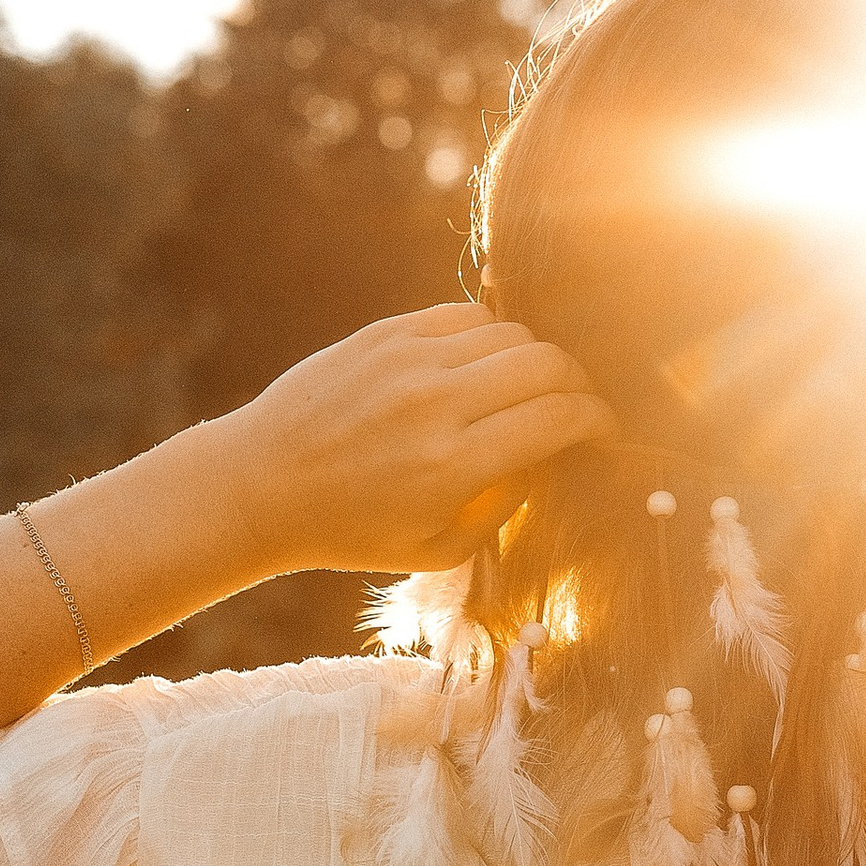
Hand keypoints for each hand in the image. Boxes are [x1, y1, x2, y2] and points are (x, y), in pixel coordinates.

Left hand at [228, 306, 615, 575]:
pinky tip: (485, 363)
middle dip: (580, 383)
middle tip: (578, 404)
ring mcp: (408, 359)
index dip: (598, 420)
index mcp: (453, 466)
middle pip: (547, 364)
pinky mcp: (386, 333)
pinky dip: (491, 335)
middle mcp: (435, 403)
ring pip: (511, 332)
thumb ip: (504, 507)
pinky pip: (465, 315)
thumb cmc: (351, 531)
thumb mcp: (436, 549)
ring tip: (531, 385)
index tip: (604, 430)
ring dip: (536, 357)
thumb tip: (548, 458)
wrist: (261, 484)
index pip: (558, 418)